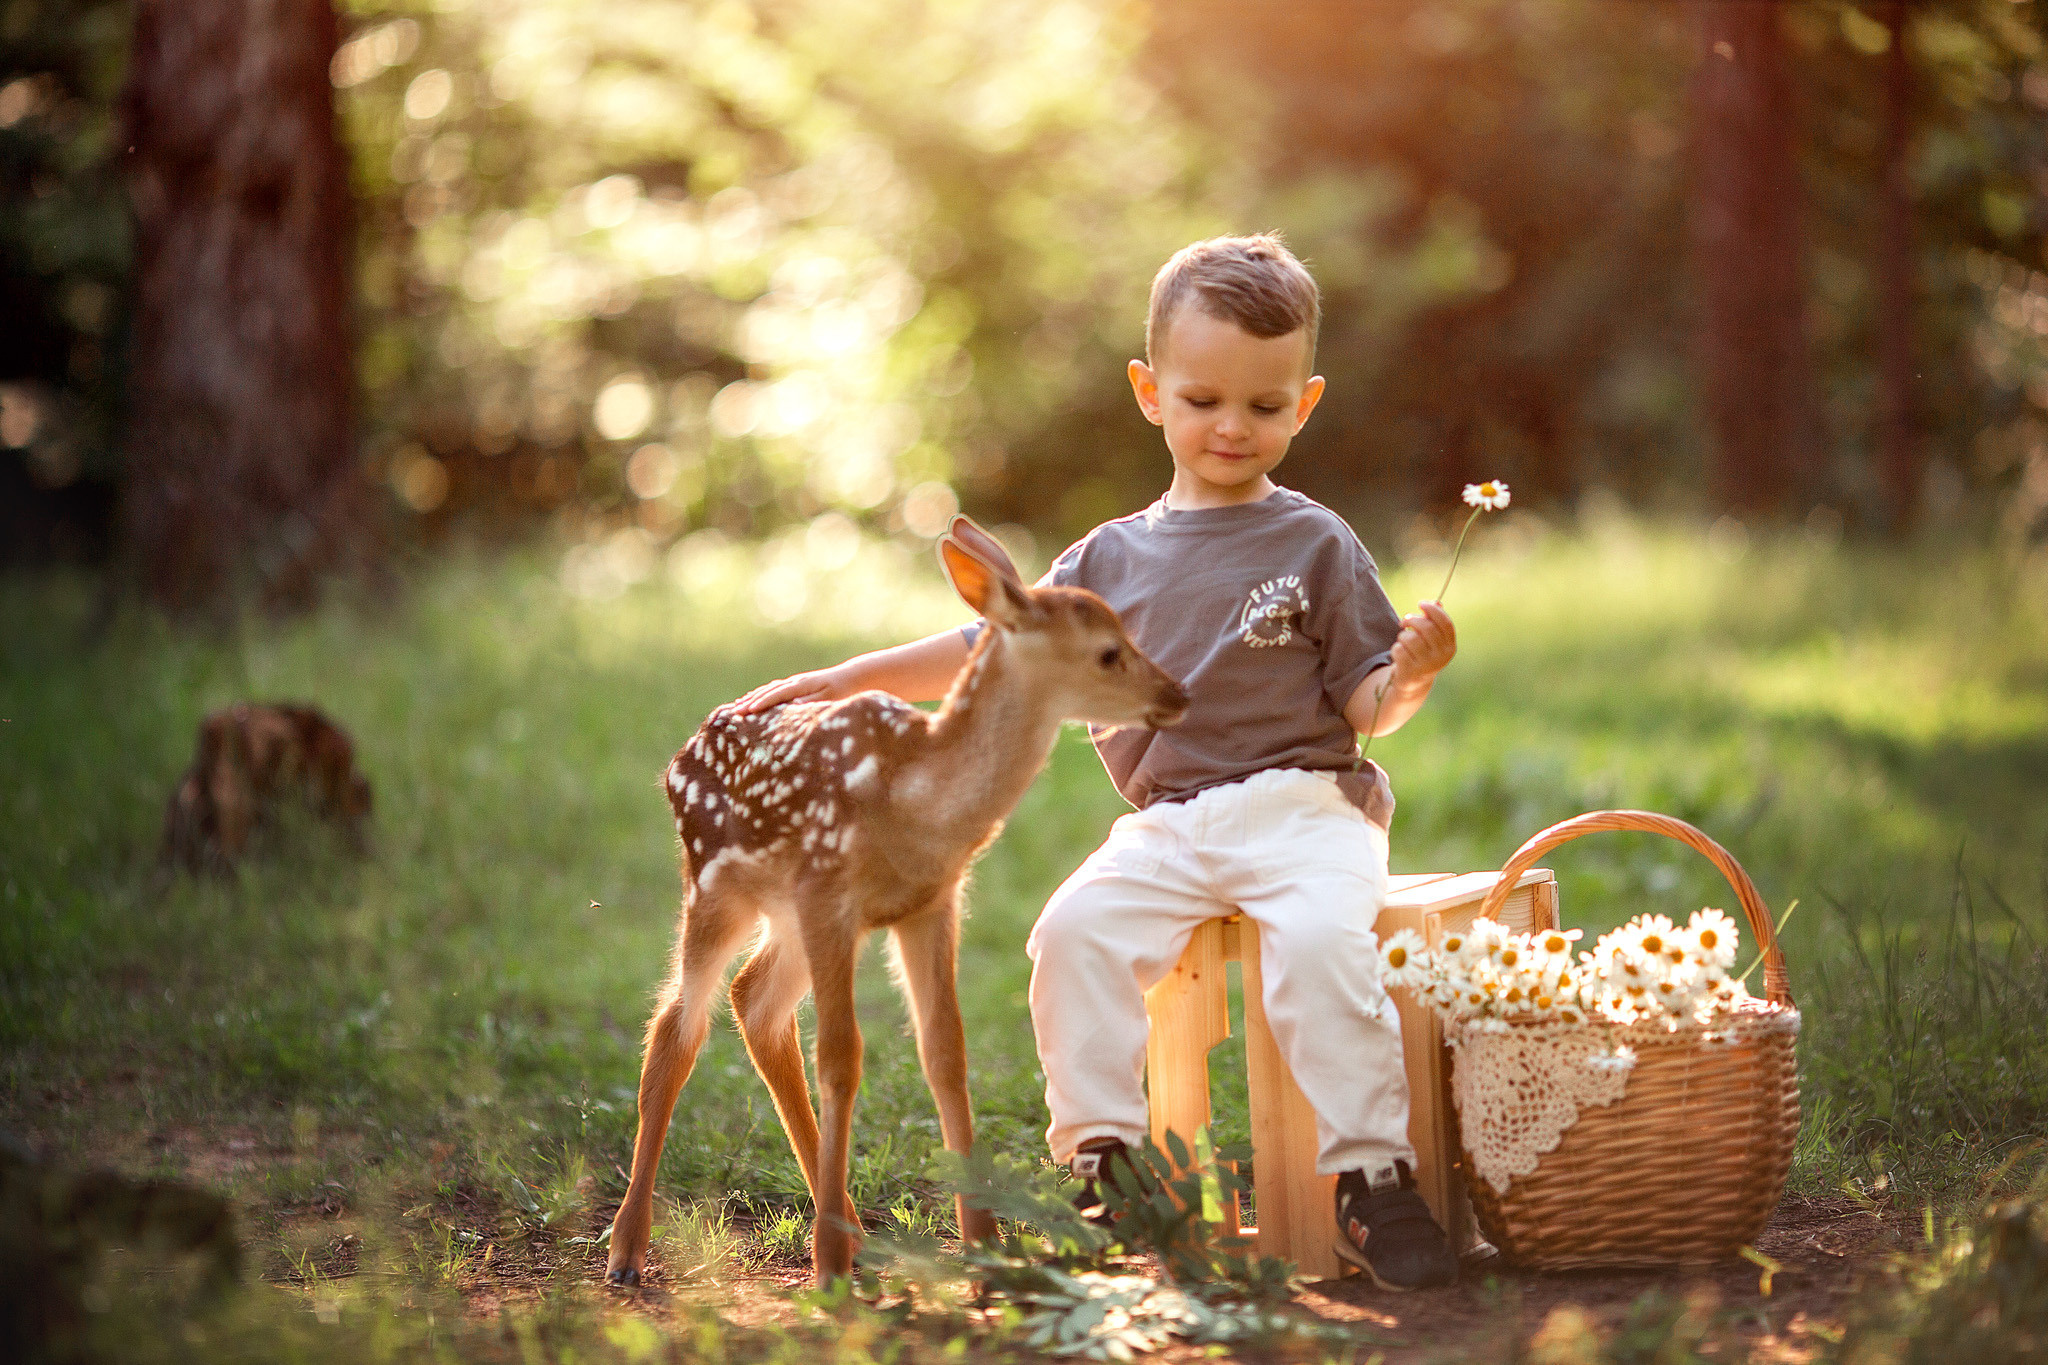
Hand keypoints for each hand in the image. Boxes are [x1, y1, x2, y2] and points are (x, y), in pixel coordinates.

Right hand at [732, 664, 858, 713]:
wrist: (852, 677)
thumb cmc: (842, 691)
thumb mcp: (829, 698)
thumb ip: (810, 703)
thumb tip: (792, 706)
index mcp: (802, 685)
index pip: (777, 694)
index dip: (761, 702)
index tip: (747, 711)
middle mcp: (795, 682)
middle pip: (768, 691)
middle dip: (750, 701)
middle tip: (734, 712)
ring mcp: (795, 683)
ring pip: (769, 690)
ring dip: (753, 697)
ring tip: (737, 706)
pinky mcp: (797, 686)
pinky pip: (774, 690)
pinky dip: (762, 695)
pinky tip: (754, 700)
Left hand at [1390, 600, 1455, 686]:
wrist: (1414, 682)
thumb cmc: (1422, 653)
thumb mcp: (1432, 639)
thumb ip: (1434, 621)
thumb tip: (1437, 603)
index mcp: (1450, 646)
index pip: (1445, 623)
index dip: (1433, 610)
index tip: (1421, 603)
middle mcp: (1441, 656)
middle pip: (1426, 627)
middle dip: (1412, 620)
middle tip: (1404, 621)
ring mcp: (1427, 665)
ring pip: (1410, 638)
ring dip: (1402, 636)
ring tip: (1403, 641)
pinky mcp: (1411, 672)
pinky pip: (1399, 650)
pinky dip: (1396, 648)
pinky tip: (1400, 654)